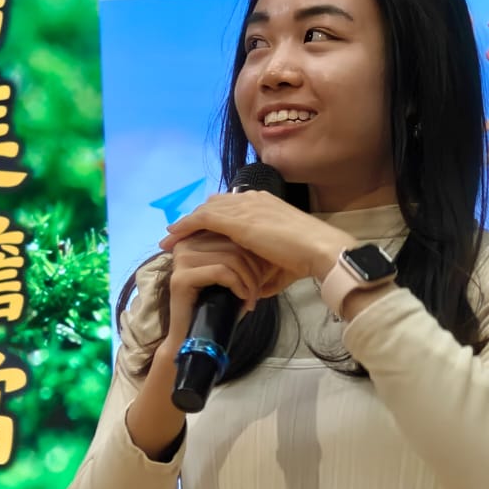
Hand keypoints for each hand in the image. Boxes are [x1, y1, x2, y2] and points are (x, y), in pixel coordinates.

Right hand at [160, 231, 278, 349]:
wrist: (194, 341)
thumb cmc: (218, 308)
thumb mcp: (233, 275)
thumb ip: (241, 255)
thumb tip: (267, 243)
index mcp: (195, 238)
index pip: (234, 233)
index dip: (254, 254)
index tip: (263, 276)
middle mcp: (185, 245)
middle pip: (233, 244)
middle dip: (254, 269)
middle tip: (257, 291)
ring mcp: (181, 260)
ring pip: (230, 257)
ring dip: (249, 280)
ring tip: (252, 298)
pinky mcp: (181, 279)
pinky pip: (221, 271)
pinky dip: (239, 286)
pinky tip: (244, 299)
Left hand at [161, 191, 357, 291]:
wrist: (318, 249)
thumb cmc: (305, 258)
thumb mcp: (280, 262)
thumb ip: (264, 270)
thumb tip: (256, 288)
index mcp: (265, 204)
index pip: (231, 205)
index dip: (213, 216)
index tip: (200, 231)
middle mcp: (253, 199)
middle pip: (214, 204)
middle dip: (195, 218)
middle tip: (179, 234)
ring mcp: (244, 207)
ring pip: (205, 210)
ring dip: (185, 223)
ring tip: (170, 238)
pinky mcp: (236, 219)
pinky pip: (202, 219)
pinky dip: (185, 227)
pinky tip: (172, 238)